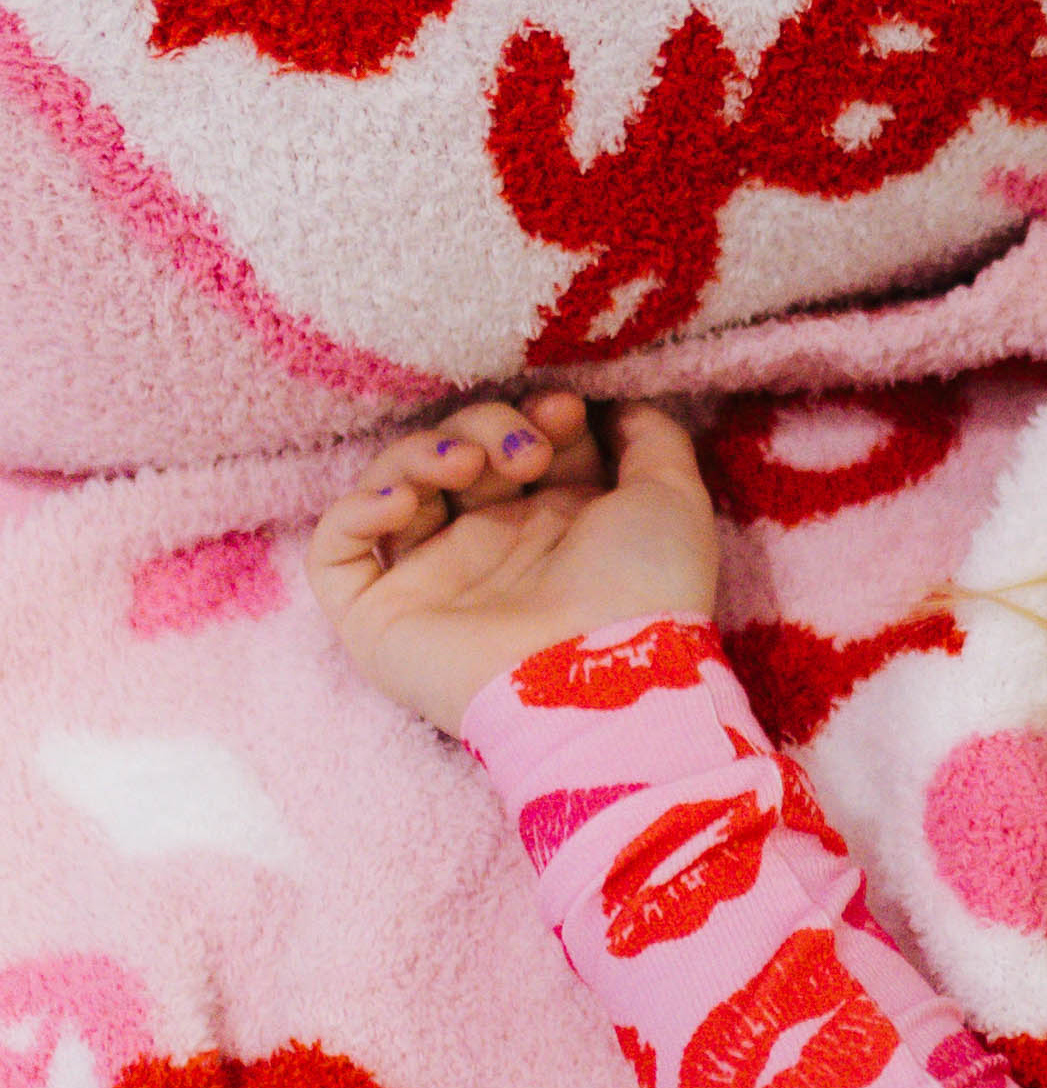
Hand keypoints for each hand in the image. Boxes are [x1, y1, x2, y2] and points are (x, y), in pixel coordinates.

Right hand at [305, 390, 723, 732]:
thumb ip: (652, 440)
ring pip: (393, 488)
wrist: (603, 680)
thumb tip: (619, 407)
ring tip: (465, 465)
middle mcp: (493, 550)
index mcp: (557, 524)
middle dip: (485, 425)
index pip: (522, 443)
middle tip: (525, 453)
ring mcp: (434, 582)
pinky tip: (402, 502)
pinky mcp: (380, 617)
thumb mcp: (672, 497)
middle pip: (457, 455)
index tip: (562, 410)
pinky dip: (353, 513)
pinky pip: (334, 553)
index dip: (535, 413)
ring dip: (419, 453)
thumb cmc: (645, 591)